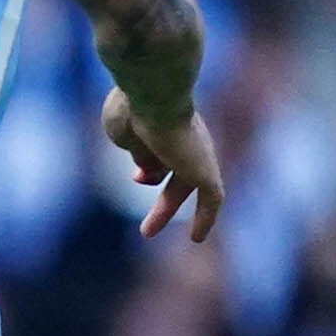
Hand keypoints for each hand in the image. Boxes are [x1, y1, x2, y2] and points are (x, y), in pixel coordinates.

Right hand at [101, 87, 225, 241]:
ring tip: (146, 232)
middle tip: (146, 211)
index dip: (148, 166)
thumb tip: (148, 170)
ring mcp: (197, 153)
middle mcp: (185, 136)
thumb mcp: (124, 133)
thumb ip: (137, 152)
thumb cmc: (132, 109)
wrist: (155, 96)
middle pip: (176, 169)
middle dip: (161, 192)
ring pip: (185, 185)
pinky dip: (204, 218)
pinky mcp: (207, 170)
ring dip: (165, 208)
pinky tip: (196, 238)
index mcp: (164, 123)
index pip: (161, 148)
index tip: (138, 177)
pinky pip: (211, 199)